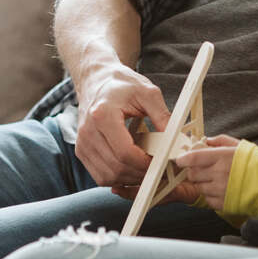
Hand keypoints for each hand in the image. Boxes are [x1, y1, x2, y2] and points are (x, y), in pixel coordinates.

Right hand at [74, 64, 171, 189]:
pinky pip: (100, 176)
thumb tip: (176, 141)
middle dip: (141, 174)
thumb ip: (163, 116)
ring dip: (130, 178)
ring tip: (146, 168)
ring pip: (108, 176)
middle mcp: (88, 132)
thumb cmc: (122, 84)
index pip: (125, 153)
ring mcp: (82, 143)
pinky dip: (118, 177)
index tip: (161, 162)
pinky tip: (131, 167)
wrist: (97, 80)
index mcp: (103, 115)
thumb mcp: (147, 93)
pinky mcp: (81, 151)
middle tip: (159, 169)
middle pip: (117, 168)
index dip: (146, 164)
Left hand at [174, 135, 239, 210]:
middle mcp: (219, 174)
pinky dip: (210, 194)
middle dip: (193, 170)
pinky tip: (220, 188)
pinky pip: (207, 199)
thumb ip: (219, 141)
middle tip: (201, 168)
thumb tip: (205, 141)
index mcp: (221, 157)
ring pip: (199, 187)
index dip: (183, 159)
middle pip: (192, 174)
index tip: (180, 159)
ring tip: (215, 178)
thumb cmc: (256, 162)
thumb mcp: (237, 145)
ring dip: (202, 182)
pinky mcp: (223, 203)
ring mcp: (220, 190)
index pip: (193, 158)